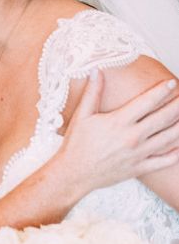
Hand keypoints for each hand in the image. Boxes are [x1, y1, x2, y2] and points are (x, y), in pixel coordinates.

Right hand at [58, 70, 178, 195]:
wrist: (75, 173)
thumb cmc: (76, 144)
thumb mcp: (81, 115)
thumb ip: (92, 92)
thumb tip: (96, 71)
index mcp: (119, 122)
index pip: (146, 102)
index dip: (161, 91)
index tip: (170, 83)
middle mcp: (132, 137)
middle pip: (162, 119)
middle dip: (177, 106)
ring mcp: (138, 154)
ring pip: (168, 139)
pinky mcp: (140, 168)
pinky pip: (164, 161)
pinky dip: (175, 153)